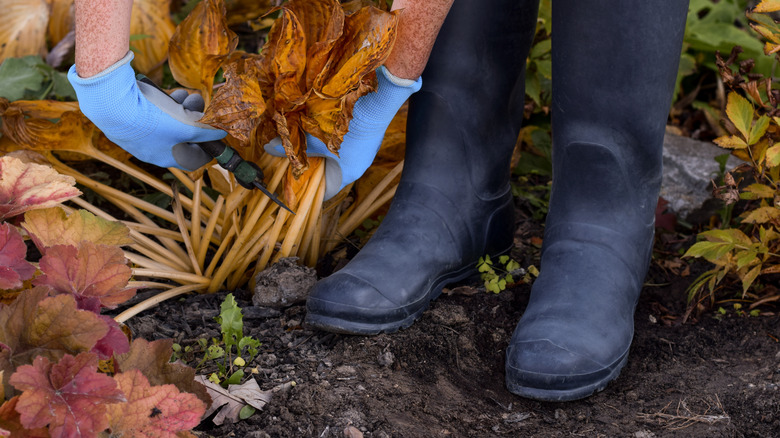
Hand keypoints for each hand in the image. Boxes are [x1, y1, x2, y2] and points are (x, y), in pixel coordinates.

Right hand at [68, 52, 225, 170]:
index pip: (194, 160)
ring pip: (170, 121)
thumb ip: (206, 131)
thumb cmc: (151, 119)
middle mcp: (153, 150)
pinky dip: (164, 103)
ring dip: (181, 107)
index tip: (215, 132)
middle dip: (194, 118)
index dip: (208, 146)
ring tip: (184, 94)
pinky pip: (154, 112)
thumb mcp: (187, 126)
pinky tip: (166, 92)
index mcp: (166, 158)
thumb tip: (222, 132)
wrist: (111, 104)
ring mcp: (141, 135)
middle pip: (183, 136)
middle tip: (197, 103)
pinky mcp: (131, 118)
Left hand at [265, 66, 421, 199]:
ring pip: (337, 155)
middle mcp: (358, 165)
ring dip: (321, 149)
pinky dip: (331, 138)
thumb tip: (270, 148)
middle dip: (311, 165)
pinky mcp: (366, 134)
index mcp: (348, 173)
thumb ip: (294, 145)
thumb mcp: (315, 136)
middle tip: (292, 158)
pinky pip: (345, 142)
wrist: (376, 98)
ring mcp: (365, 149)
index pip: (326, 192)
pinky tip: (320, 126)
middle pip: (330, 172)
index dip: (308, 188)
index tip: (292, 180)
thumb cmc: (346, 124)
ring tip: (303, 140)